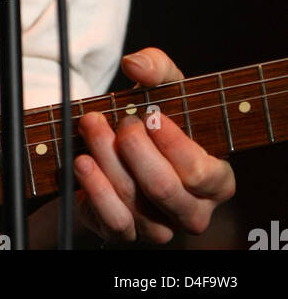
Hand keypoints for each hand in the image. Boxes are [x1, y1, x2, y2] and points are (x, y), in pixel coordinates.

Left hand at [73, 47, 235, 244]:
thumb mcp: (163, 86)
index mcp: (216, 181)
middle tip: (122, 121)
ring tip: (92, 126)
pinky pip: (113, 220)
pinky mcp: (127, 232)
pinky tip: (83, 161)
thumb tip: (136, 65)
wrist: (124, 145)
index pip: (200, 173)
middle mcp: (192, 211)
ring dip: (106, 158)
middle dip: (135, 148)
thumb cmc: (156, 117)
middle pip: (164, 188)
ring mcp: (160, 227)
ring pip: (134, 200)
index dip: (173, 144)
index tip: (151, 117)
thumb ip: (157, 68)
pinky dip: (95, 189)